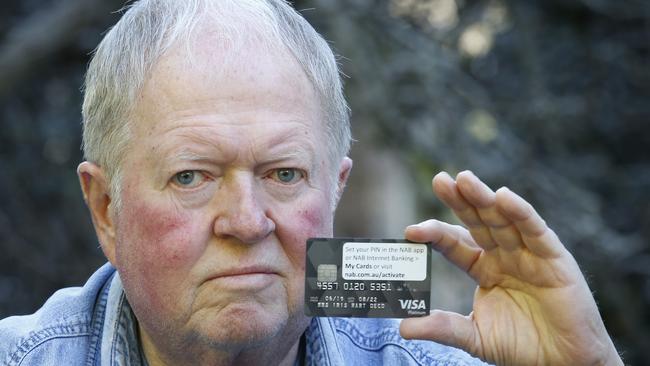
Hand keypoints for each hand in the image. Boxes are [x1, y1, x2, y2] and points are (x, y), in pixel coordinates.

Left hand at [399, 171, 621, 365]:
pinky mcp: (555, 259)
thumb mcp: (475, 336)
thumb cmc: (522, 346)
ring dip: (484, 198)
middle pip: (477, 222)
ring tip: (464, 179)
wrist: (564, 363)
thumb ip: (443, 327)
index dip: (435, 234)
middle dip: (459, 200)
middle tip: (440, 180)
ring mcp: (529, 254)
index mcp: (484, 269)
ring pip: (503, 219)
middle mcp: (504, 255)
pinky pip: (536, 231)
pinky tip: (504, 197)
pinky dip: (521, 213)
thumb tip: (402, 327)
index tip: (410, 231)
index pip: (455, 244)